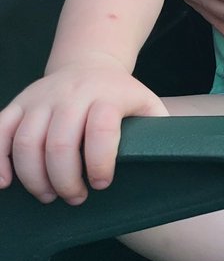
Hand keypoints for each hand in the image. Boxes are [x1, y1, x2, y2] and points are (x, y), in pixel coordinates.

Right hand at [0, 61, 167, 203]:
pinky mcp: (17, 104)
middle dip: (65, 181)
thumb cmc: (121, 96)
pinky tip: (5, 183)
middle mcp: (72, 93)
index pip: (101, 128)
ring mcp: (41, 98)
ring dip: (34, 178)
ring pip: (26, 143)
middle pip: (59, 143)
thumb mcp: (147, 104)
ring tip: (49, 194)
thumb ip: (159, 130)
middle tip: (75, 197)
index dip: (100, 162)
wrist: (88, 63)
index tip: (101, 184)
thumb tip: (168, 162)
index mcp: (108, 94)